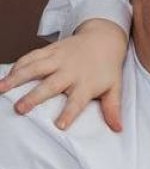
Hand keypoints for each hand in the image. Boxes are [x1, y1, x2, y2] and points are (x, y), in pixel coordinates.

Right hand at [0, 19, 126, 130]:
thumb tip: (118, 129)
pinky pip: (32, 56)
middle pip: (51, 85)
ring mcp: (59, 59)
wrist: (104, 39)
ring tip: (0, 89)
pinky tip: (5, 76)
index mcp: (87, 83)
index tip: (59, 126)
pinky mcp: (51, 50)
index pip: (78, 101)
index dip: (70, 113)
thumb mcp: (114, 87)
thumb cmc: (107, 68)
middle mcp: (71, 71)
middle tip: (20, 109)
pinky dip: (18, 65)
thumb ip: (113, 108)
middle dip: (35, 97)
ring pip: (36, 67)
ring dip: (17, 77)